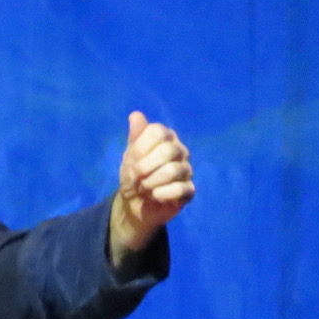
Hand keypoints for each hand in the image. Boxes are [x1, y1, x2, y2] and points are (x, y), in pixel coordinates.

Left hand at [109, 111, 194, 262]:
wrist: (134, 204)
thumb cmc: (134, 176)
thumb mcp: (129, 156)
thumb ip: (135, 137)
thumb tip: (135, 115)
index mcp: (166, 138)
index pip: (157, 131)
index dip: (140, 148)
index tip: (131, 161)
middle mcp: (180, 151)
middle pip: (167, 151)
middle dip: (145, 167)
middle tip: (136, 178)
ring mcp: (187, 170)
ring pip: (173, 170)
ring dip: (151, 182)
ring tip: (144, 188)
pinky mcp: (189, 190)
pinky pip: (180, 189)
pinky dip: (161, 194)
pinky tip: (155, 196)